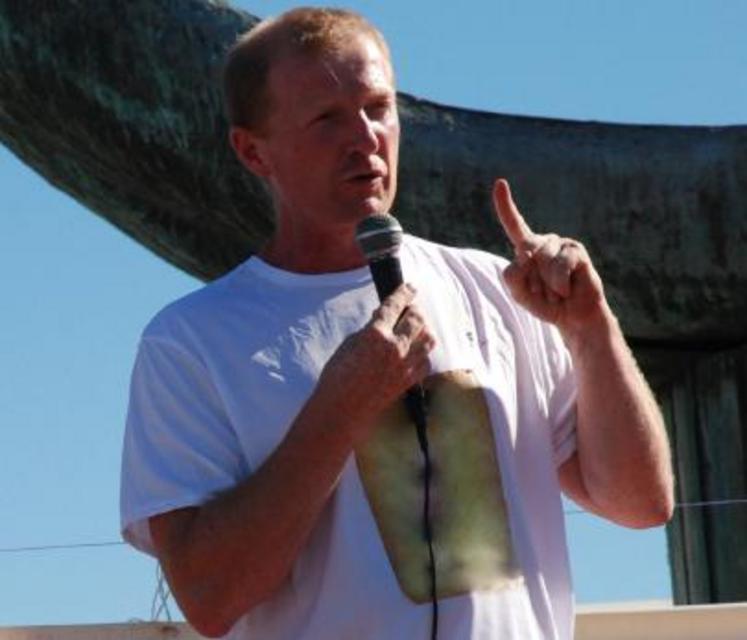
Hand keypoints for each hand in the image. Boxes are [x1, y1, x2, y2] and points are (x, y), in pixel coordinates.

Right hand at [317, 283, 435, 441]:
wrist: (343, 408)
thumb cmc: (338, 376)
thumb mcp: (349, 343)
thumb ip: (370, 329)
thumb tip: (382, 320)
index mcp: (376, 334)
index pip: (395, 305)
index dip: (404, 292)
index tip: (409, 287)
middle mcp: (395, 348)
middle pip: (418, 319)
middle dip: (415, 309)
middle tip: (410, 308)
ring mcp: (405, 365)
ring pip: (428, 339)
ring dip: (423, 330)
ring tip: (413, 329)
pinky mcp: (409, 380)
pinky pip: (426, 361)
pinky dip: (422, 353)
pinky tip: (413, 352)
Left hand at [493, 178, 607, 340]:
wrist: (574, 317)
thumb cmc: (546, 304)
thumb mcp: (519, 294)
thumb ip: (511, 277)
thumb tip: (525, 254)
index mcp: (527, 249)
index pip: (514, 225)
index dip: (505, 205)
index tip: (499, 183)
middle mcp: (544, 242)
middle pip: (524, 254)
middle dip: (532, 281)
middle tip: (545, 292)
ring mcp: (561, 244)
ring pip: (541, 260)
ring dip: (546, 284)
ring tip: (558, 291)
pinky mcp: (576, 250)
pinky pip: (560, 265)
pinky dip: (560, 283)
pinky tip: (566, 290)